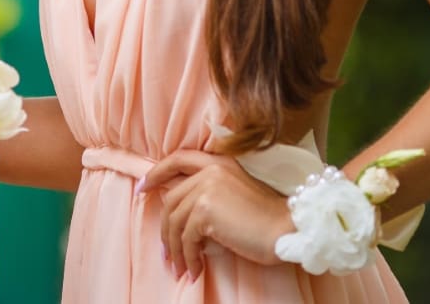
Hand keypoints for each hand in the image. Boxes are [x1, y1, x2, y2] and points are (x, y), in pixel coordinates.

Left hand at [139, 150, 293, 280]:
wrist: (286, 230)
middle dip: (165, 229)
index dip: (157, 173)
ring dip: (176, 250)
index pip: (178, 159)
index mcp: (218, 161)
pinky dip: (188, 258)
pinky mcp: (205, 211)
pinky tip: (195, 270)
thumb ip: (209, 190)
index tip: (143, 188)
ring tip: (181, 268)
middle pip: (171, 199)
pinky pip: (185, 238)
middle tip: (166, 253)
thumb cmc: (265, 218)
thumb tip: (177, 207)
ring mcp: (206, 188)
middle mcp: (209, 169)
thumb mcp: (234, 192)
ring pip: (174, 222)